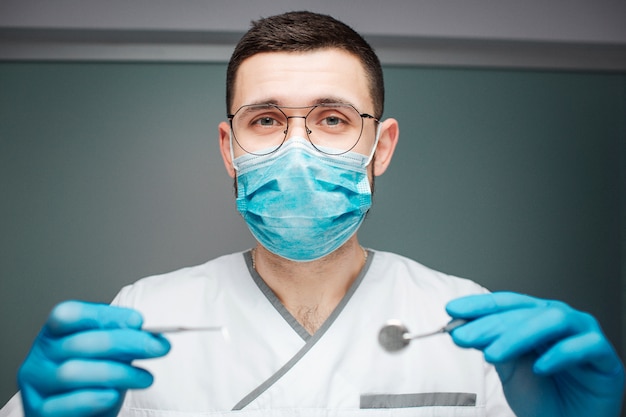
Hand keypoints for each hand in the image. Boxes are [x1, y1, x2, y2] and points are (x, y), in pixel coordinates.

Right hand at [18, 301, 170, 416]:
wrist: (82, 414)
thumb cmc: (93, 381)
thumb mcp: (107, 354)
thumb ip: (122, 340)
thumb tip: (153, 335)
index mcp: (54, 333)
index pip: (69, 314)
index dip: (104, 316)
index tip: (138, 321)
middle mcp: (40, 356)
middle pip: (80, 343)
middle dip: (126, 342)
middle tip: (158, 347)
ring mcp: (36, 385)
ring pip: (74, 373)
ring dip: (118, 373)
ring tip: (145, 378)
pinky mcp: (40, 412)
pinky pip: (68, 404)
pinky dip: (95, 398)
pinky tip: (113, 395)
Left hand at [446, 292, 624, 416]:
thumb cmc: (542, 396)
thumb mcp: (508, 369)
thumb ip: (490, 346)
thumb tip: (460, 327)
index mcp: (535, 318)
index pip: (506, 303)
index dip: (480, 305)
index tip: (451, 310)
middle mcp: (560, 320)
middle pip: (525, 312)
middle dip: (490, 324)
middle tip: (463, 336)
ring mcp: (584, 334)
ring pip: (553, 320)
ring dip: (519, 335)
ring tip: (493, 354)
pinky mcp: (605, 357)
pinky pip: (584, 346)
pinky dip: (559, 355)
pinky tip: (539, 369)